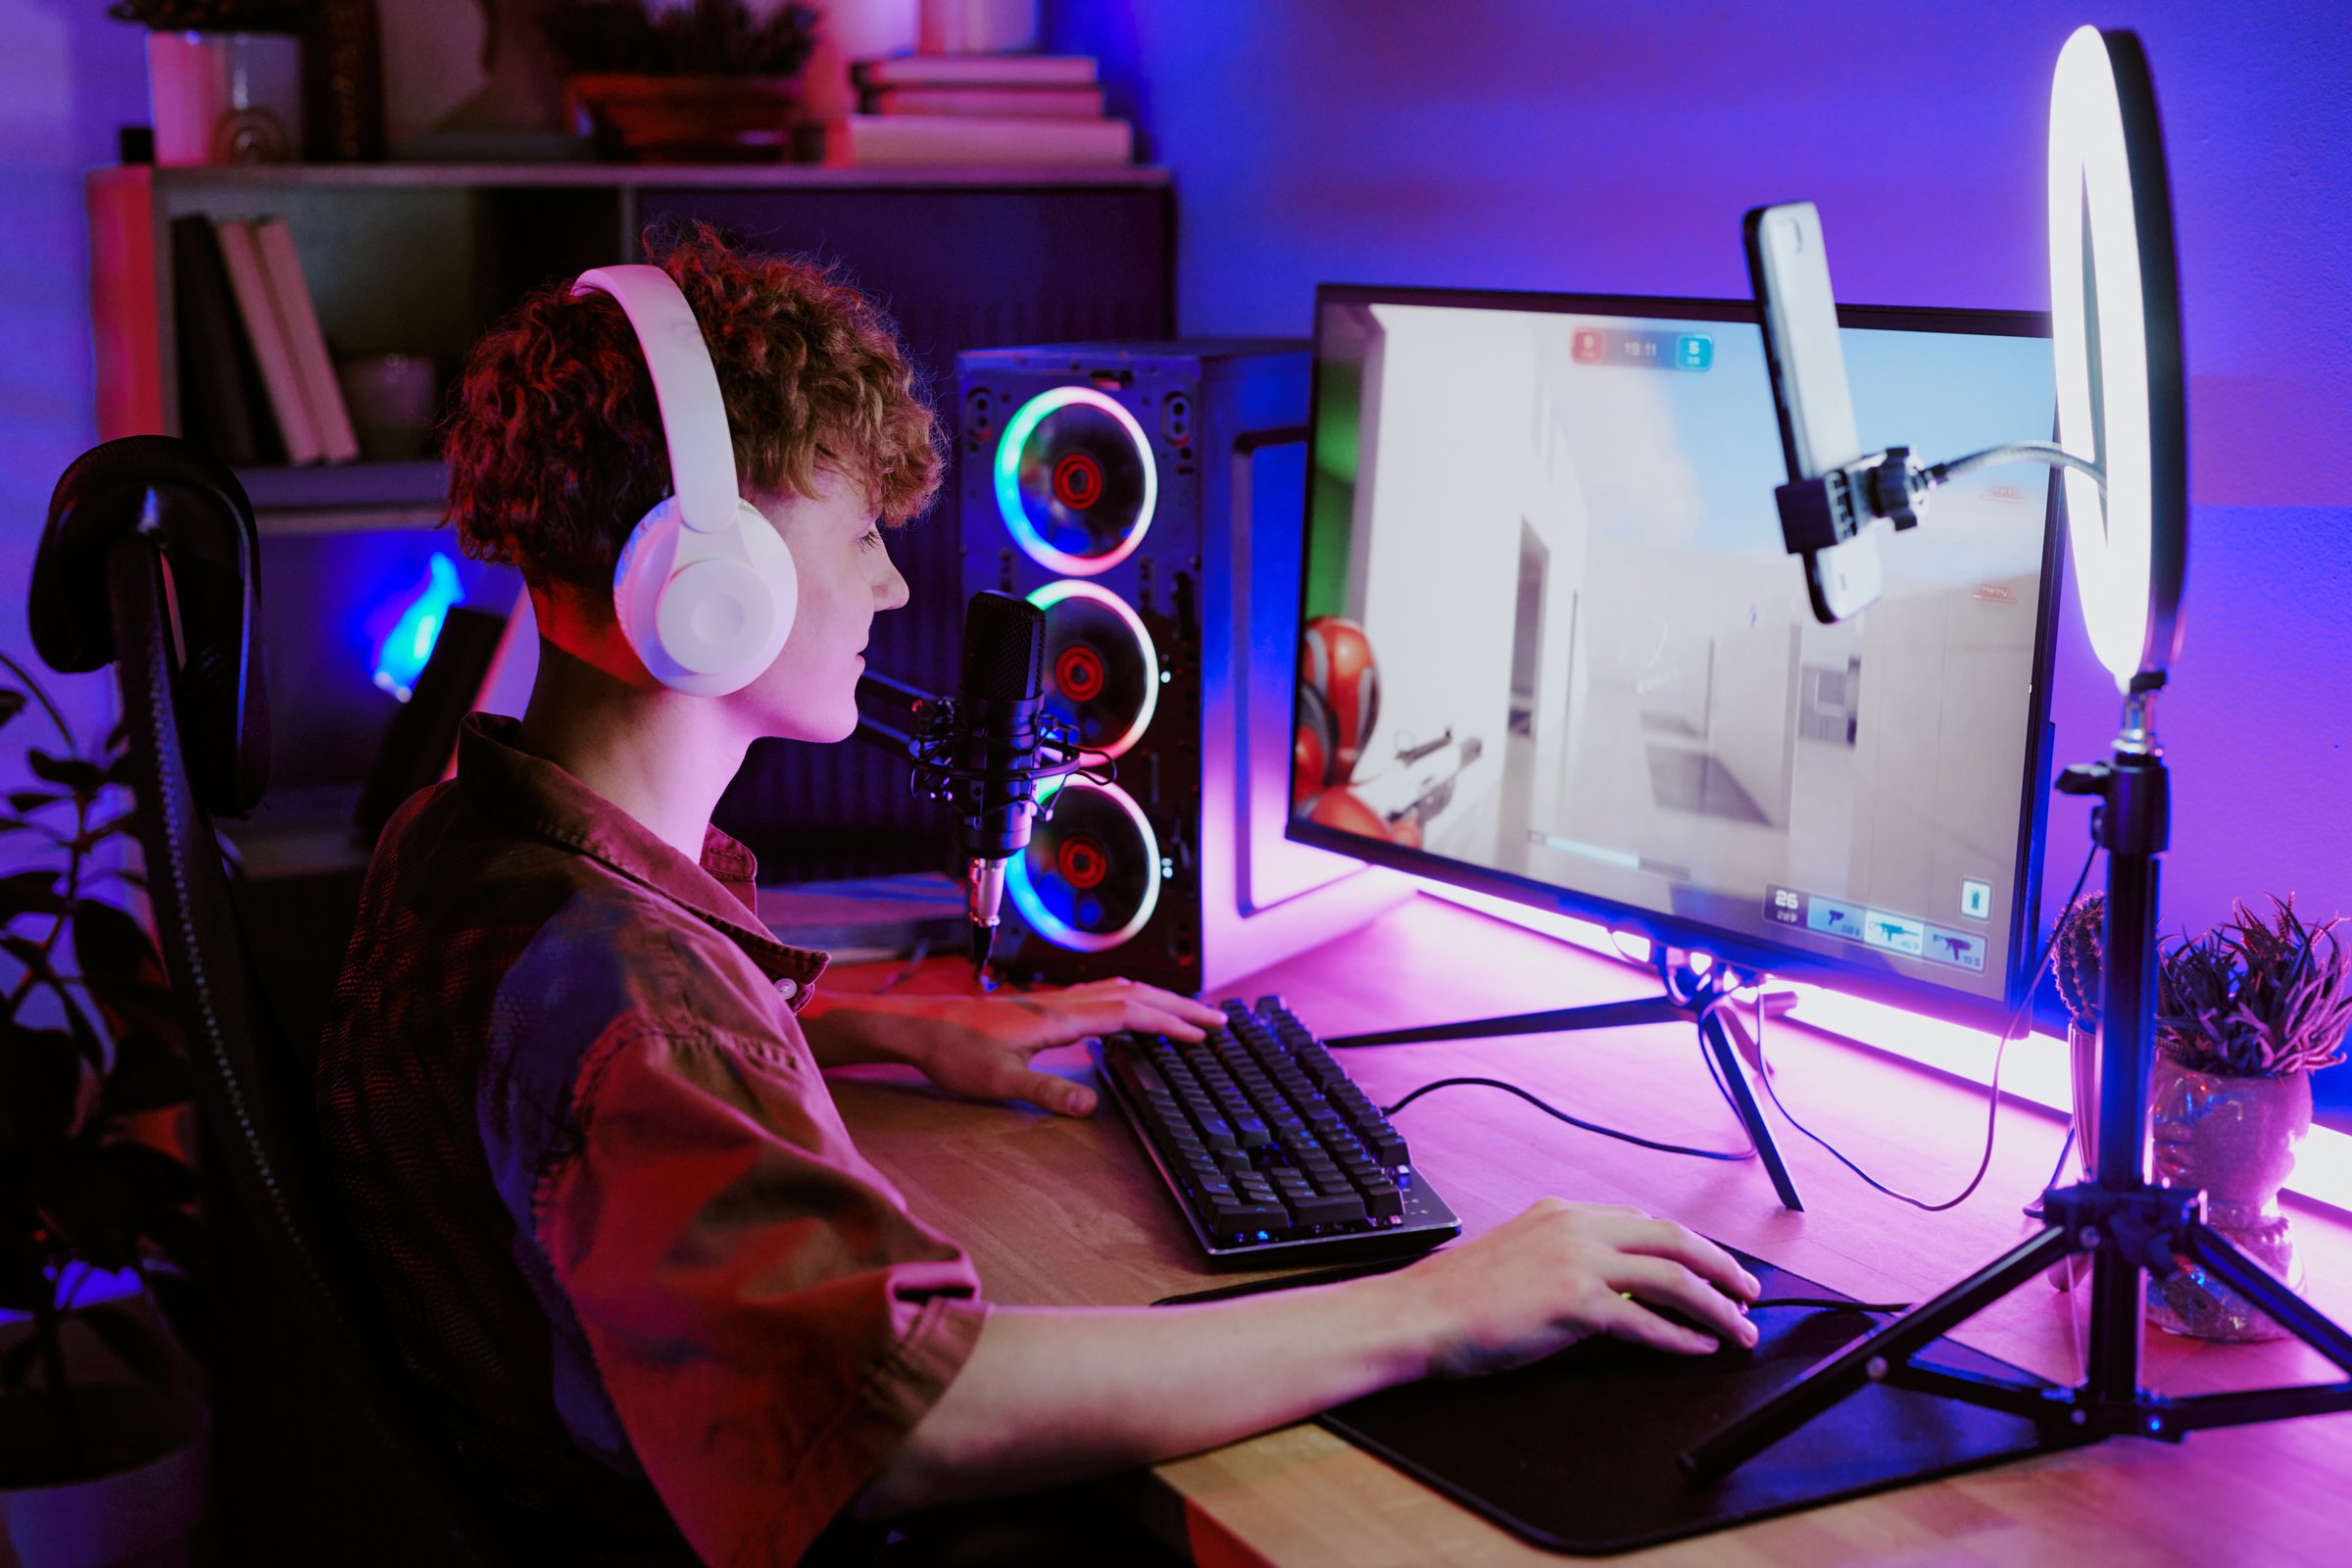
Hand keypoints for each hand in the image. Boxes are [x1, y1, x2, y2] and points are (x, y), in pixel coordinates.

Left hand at [827, 979, 1226, 1117]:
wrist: (917, 1027)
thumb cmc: (953, 1052)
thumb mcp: (999, 1081)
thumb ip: (1047, 1091)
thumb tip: (1092, 1105)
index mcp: (1059, 1018)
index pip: (1131, 1013)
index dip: (1172, 1022)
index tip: (1206, 1032)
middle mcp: (1061, 1003)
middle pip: (1134, 995)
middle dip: (1180, 1006)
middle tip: (1218, 1018)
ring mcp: (1051, 1002)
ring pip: (1118, 990)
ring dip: (1158, 999)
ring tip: (1186, 1012)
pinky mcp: (1039, 1007)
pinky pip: (1100, 995)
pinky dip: (1130, 1000)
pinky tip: (1128, 1012)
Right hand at [1383, 1199, 1761, 1375]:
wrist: (1418, 1314)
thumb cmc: (1458, 1298)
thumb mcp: (1518, 1258)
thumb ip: (1566, 1259)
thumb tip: (1614, 1287)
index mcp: (1560, 1212)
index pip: (1643, 1222)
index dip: (1687, 1247)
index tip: (1712, 1266)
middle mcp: (1573, 1227)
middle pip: (1672, 1238)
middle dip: (1720, 1266)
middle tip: (1749, 1291)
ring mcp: (1576, 1262)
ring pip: (1671, 1277)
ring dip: (1715, 1305)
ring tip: (1739, 1328)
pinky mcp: (1574, 1303)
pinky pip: (1646, 1321)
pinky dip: (1681, 1337)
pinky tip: (1699, 1349)